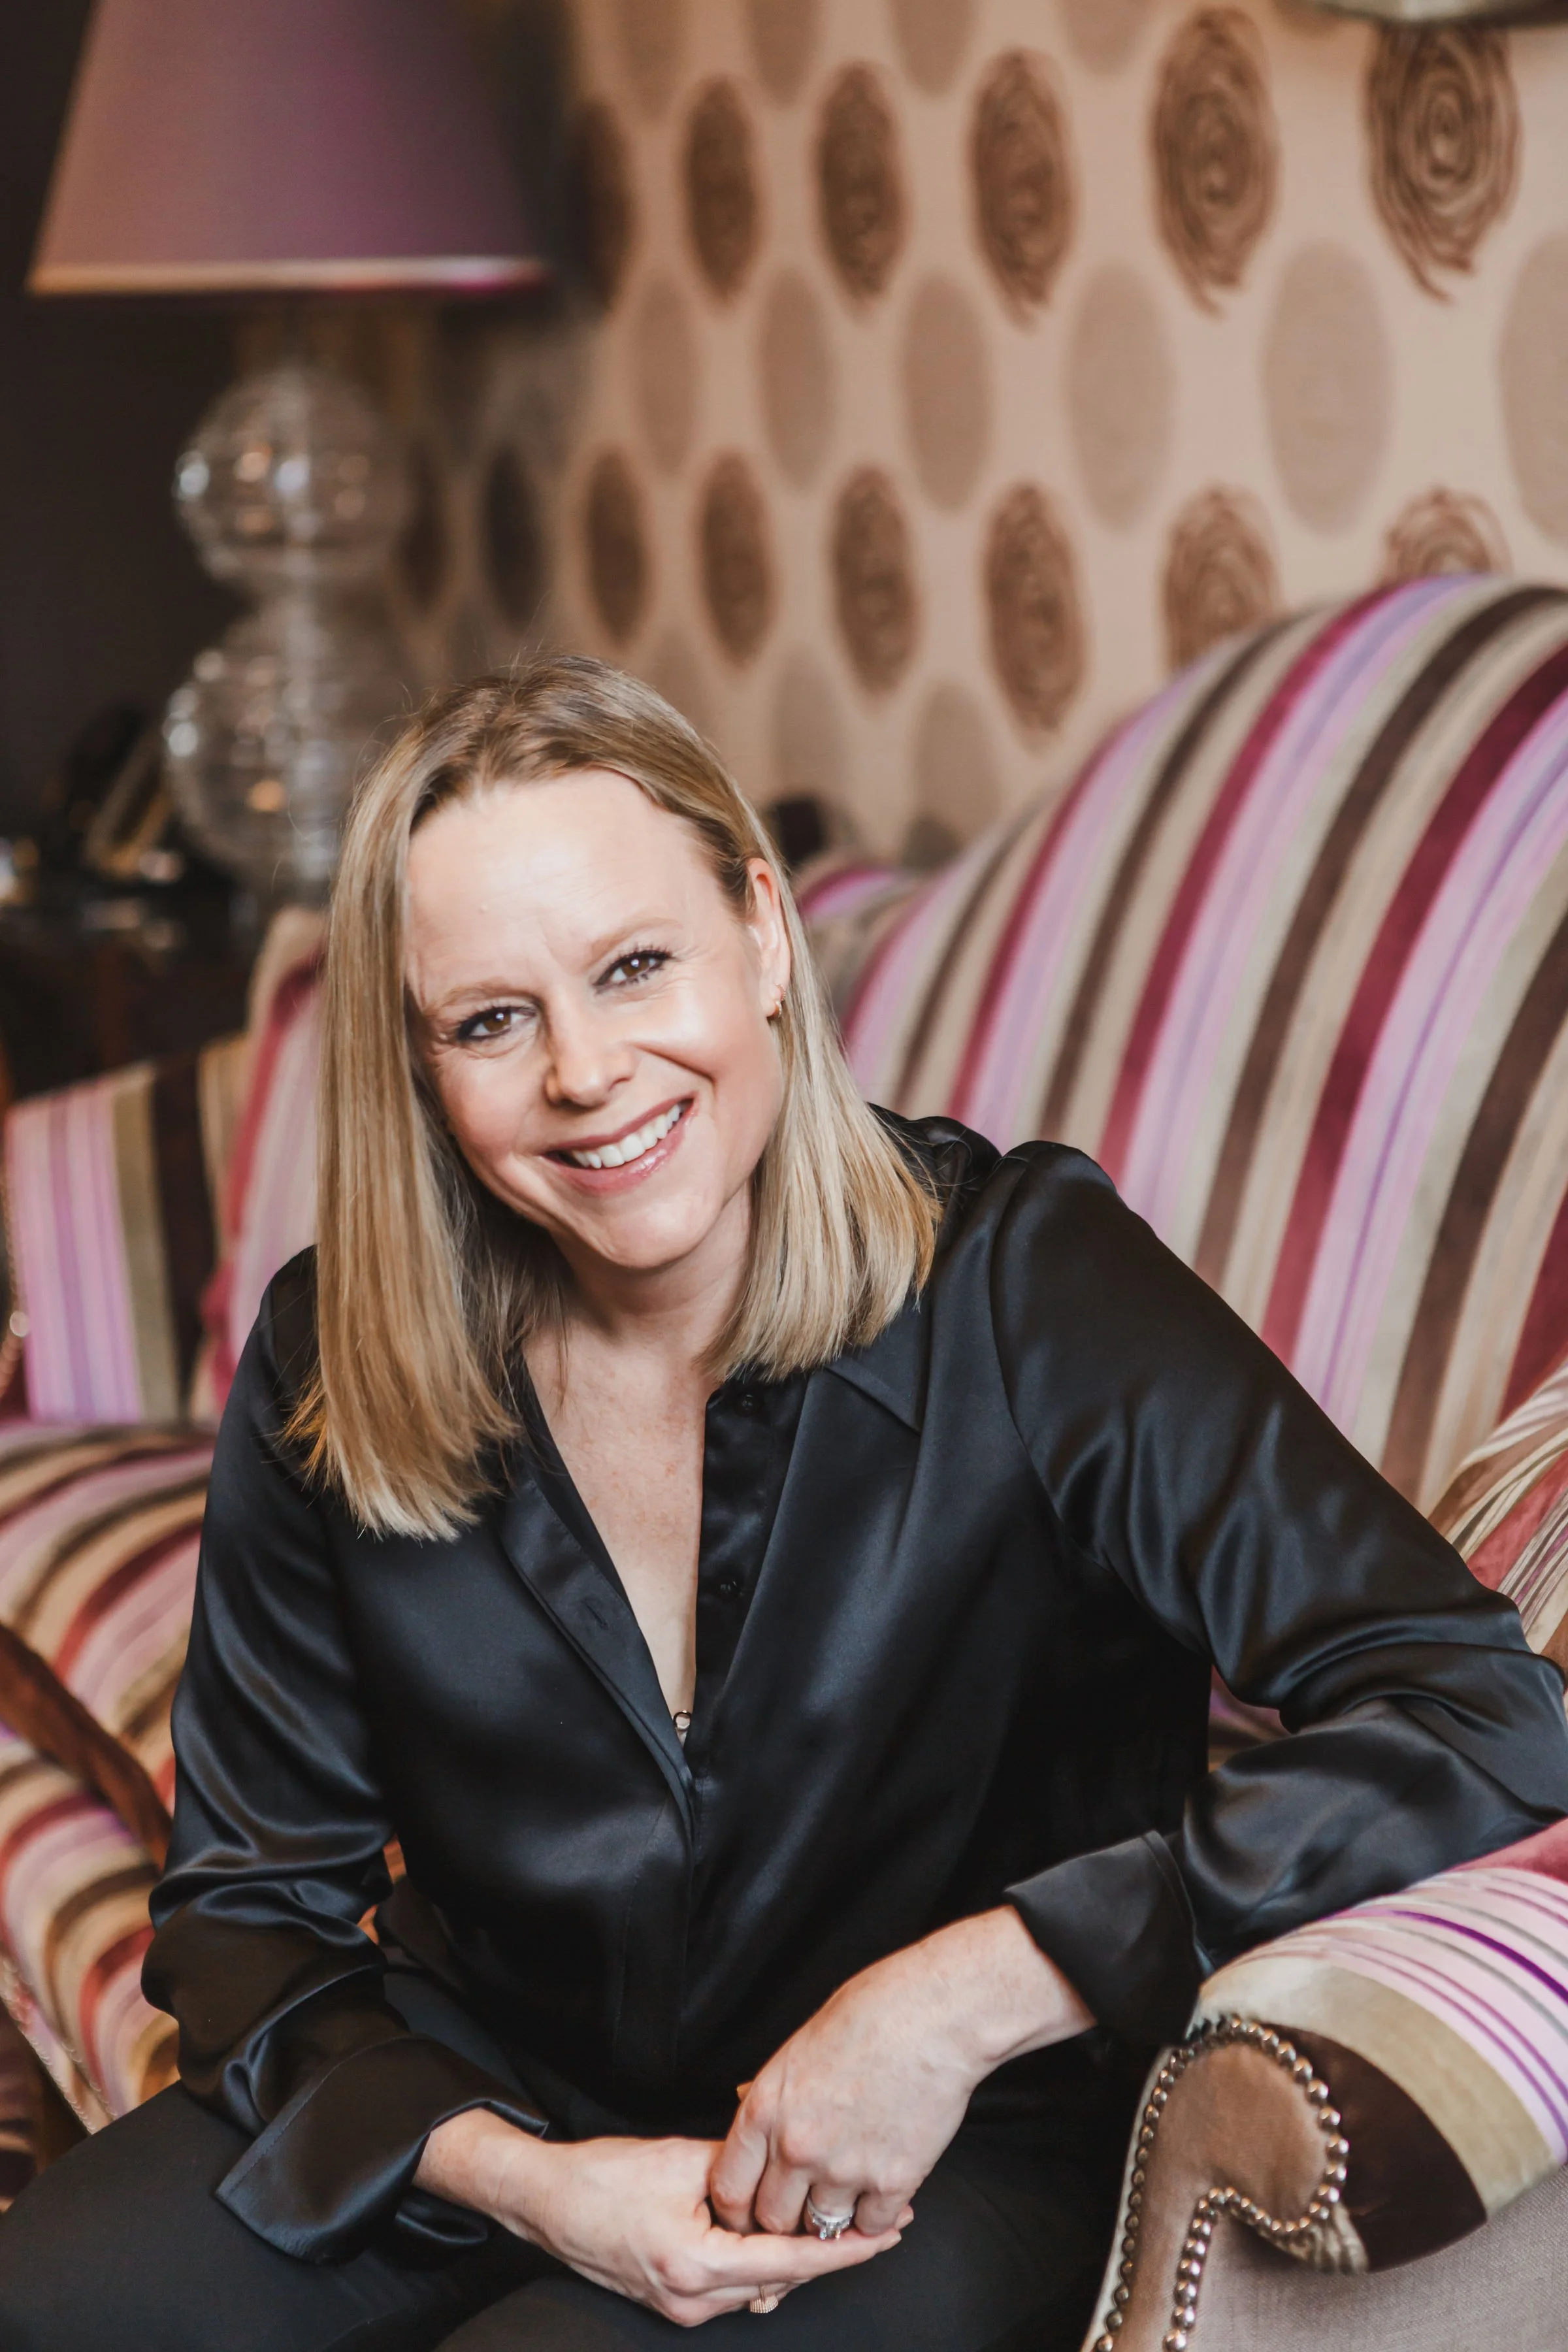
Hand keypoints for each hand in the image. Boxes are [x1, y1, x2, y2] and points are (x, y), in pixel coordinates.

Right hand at [417, 2113, 901, 2325]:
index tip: (886, 2235)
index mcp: (698, 2265)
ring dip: (795, 2254)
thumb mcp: (681, 2160)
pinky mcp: (674, 2299)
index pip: (790, 2262)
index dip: (843, 2251)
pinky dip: (761, 2258)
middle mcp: (693, 2299)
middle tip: (880, 2219)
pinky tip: (778, 2228)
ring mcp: (682, 2306)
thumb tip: (786, 2165)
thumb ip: (740, 2169)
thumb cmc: (606, 2176)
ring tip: (835, 2217)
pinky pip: (733, 2283)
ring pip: (759, 2283)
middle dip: (829, 2250)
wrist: (549, 2202)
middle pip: (781, 2279)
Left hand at [710, 1908, 1092, 2239]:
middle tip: (803, 2206)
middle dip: (785, 2218)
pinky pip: (870, 2226)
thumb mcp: (799, 2047)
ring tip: (846, 2193)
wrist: (933, 2015)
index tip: (753, 2207)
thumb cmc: (872, 2013)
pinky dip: (875, 2215)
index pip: (728, 2188)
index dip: (738, 2208)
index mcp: (765, 2109)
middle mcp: (797, 2146)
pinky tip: (883, 2188)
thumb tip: (749, 2104)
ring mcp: (844, 2169)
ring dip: (831, 2217)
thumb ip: (773, 2090)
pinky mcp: (892, 2182)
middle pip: (771, 2220)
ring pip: (821, 2230)